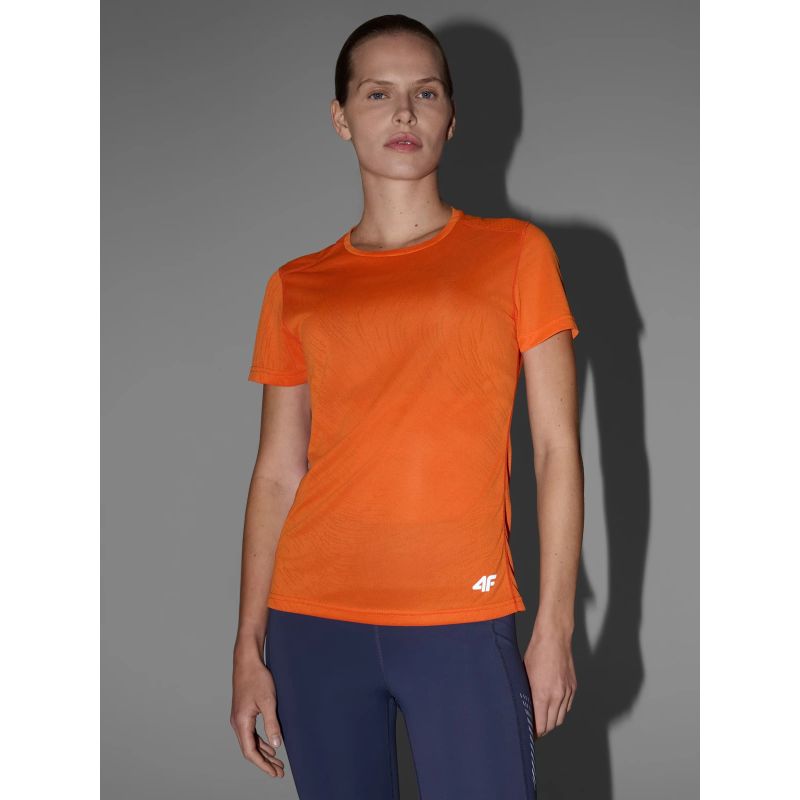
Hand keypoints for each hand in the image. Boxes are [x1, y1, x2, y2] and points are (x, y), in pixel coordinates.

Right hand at [230, 654, 285, 778]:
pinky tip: (271, 745)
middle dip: (265, 762)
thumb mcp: (268, 702)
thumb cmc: (257, 678)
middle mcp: (237, 723)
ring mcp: (239, 718)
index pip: (250, 751)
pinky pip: (251, 733)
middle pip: (250, 749)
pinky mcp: (243, 712)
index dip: (263, 764)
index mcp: (241, 722)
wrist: (247, 661)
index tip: (275, 772)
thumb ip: (272, 725)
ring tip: (277, 762)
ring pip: (251, 742)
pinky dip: (261, 741)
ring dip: (264, 752)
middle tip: (279, 772)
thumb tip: (276, 746)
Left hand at [523, 622, 576, 737]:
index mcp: (542, 694)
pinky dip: (560, 711)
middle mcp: (557, 696)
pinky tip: (552, 708)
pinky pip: (567, 707)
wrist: (554, 638)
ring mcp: (567, 692)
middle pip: (551, 725)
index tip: (528, 734)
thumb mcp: (525, 674)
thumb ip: (526, 693)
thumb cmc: (536, 652)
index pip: (540, 725)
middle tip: (533, 730)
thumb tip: (524, 708)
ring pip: (560, 718)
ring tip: (542, 721)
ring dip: (551, 722)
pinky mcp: (573, 687)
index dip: (534, 733)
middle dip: (542, 729)